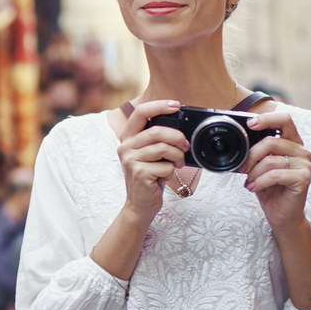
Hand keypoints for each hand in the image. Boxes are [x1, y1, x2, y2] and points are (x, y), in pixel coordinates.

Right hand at [117, 100, 188, 226]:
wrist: (140, 204)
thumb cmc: (150, 177)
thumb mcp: (151, 154)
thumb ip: (158, 139)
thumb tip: (181, 128)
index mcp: (128, 138)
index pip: (140, 113)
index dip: (159, 106)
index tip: (176, 105)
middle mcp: (125, 147)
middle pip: (157, 131)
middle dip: (177, 137)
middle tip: (185, 146)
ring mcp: (130, 160)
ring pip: (164, 148)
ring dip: (177, 157)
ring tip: (176, 164)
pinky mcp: (139, 173)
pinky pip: (166, 166)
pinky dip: (171, 172)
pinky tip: (165, 176)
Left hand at [241, 111, 310, 232]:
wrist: (282, 215)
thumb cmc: (270, 189)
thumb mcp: (260, 167)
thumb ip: (257, 152)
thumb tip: (241, 141)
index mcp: (292, 143)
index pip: (284, 120)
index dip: (267, 119)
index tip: (250, 124)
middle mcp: (301, 151)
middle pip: (271, 141)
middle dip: (250, 156)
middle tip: (242, 169)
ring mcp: (305, 165)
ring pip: (270, 160)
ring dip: (253, 173)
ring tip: (249, 182)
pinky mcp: (304, 178)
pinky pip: (274, 175)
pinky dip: (259, 182)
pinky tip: (253, 188)